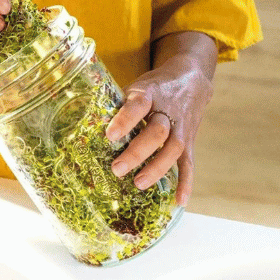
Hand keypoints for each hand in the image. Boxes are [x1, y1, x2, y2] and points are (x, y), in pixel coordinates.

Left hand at [103, 54, 214, 205]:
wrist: (191, 79)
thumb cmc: (154, 88)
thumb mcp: (136, 87)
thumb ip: (118, 105)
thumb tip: (89, 126)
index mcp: (149, 93)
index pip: (137, 105)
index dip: (125, 120)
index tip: (110, 136)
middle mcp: (167, 110)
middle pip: (157, 132)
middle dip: (137, 152)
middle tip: (116, 169)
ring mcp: (181, 127)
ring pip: (173, 148)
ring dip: (156, 168)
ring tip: (138, 183)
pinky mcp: (190, 141)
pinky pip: (189, 163)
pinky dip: (185, 182)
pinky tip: (178, 200)